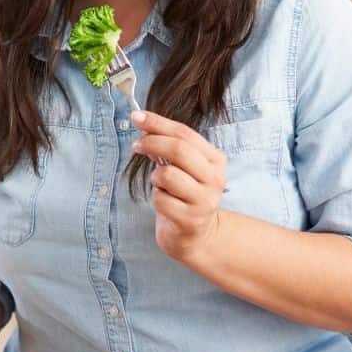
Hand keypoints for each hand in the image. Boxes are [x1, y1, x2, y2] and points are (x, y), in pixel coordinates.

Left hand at [130, 110, 226, 262]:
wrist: (197, 235)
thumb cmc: (185, 195)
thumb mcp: (183, 168)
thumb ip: (168, 146)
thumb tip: (143, 122)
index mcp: (215, 160)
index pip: (185, 134)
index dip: (158, 123)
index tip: (136, 116)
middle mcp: (214, 179)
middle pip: (179, 150)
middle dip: (152, 143)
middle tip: (136, 145)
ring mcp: (204, 200)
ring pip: (167, 174)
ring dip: (155, 177)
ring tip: (161, 186)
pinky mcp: (190, 220)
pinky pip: (161, 200)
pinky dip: (156, 199)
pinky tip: (165, 204)